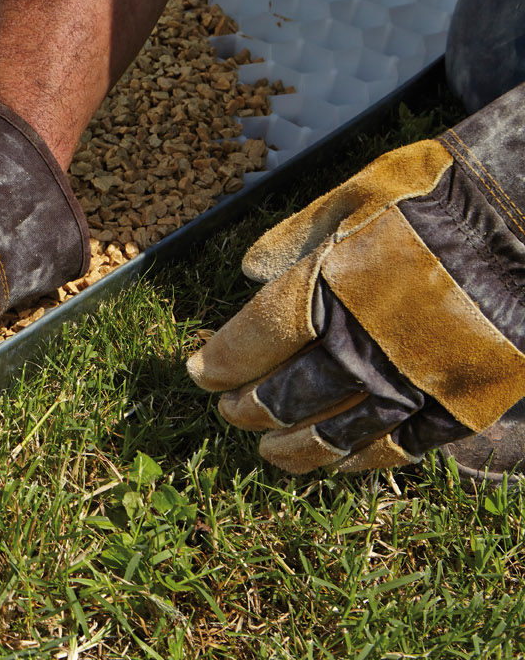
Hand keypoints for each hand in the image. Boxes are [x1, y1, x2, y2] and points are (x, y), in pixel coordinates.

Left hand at [188, 83, 524, 472]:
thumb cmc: (437, 196)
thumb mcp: (353, 196)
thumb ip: (294, 238)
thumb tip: (248, 271)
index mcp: (327, 290)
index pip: (251, 343)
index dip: (219, 363)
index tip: (199, 373)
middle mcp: (363, 346)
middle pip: (285, 395)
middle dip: (248, 408)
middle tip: (231, 412)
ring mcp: (414, 382)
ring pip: (335, 435)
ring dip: (294, 447)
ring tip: (269, 449)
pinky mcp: (460, 405)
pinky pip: (398, 448)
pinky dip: (360, 459)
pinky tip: (337, 462)